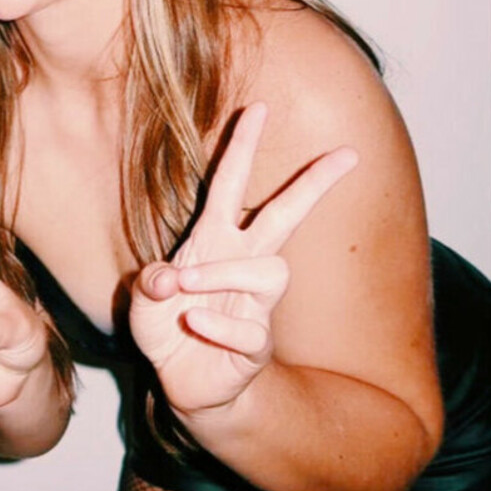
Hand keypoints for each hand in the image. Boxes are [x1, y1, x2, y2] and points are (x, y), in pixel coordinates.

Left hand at [129, 103, 357, 417]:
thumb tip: (170, 277)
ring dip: (223, 275)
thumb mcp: (143, 301)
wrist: (183, 382)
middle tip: (346, 154)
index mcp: (212, 240)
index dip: (241, 147)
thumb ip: (149, 283)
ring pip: (268, 271)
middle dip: (312, 184)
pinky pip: (248, 327)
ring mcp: (254, 302)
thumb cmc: (168, 328)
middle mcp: (239, 263)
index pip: (229, 185)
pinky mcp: (256, 342)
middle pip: (285, 215)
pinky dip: (216, 323)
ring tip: (185, 288)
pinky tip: (193, 324)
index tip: (257, 108)